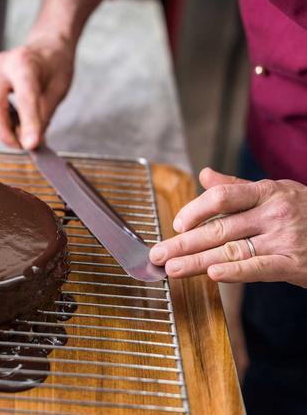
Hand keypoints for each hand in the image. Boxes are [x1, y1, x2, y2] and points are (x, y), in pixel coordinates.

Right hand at [0, 35, 74, 149]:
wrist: (44, 48)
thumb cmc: (53, 67)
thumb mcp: (57, 91)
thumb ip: (43, 117)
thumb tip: (30, 144)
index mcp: (24, 62)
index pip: (24, 97)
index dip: (28, 124)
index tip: (31, 145)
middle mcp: (0, 65)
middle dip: (5, 133)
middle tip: (22, 145)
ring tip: (17, 131)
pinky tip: (7, 121)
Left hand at [150, 168, 306, 286]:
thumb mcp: (278, 191)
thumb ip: (237, 187)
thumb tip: (204, 175)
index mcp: (266, 192)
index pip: (221, 198)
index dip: (194, 211)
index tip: (176, 225)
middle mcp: (274, 213)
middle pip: (218, 228)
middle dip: (183, 243)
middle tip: (158, 254)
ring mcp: (285, 239)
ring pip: (231, 250)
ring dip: (197, 262)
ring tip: (172, 269)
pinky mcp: (294, 264)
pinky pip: (259, 268)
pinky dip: (235, 272)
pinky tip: (213, 275)